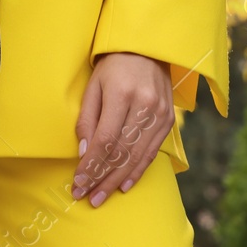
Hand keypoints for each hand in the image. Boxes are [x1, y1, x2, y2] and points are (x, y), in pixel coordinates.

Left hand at [71, 52, 173, 206]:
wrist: (147, 48)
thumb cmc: (113, 66)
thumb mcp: (93, 86)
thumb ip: (87, 120)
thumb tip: (84, 153)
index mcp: (121, 93)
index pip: (105, 140)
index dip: (91, 166)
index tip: (78, 183)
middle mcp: (144, 104)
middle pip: (122, 152)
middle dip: (102, 179)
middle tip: (88, 198)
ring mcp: (160, 113)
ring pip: (137, 156)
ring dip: (118, 180)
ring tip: (102, 196)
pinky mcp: (168, 119)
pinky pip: (152, 151)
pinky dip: (138, 170)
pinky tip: (125, 184)